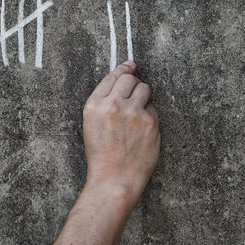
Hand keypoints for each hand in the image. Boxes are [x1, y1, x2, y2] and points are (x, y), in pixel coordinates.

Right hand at [82, 61, 159, 208]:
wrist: (114, 180)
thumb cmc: (102, 156)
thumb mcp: (91, 125)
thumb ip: (103, 103)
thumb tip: (122, 80)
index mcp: (94, 105)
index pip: (112, 77)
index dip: (123, 69)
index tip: (131, 65)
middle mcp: (113, 105)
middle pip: (130, 79)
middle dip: (134, 83)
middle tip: (135, 94)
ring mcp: (133, 112)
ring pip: (145, 88)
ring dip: (143, 96)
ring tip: (137, 114)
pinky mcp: (150, 121)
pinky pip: (153, 108)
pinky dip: (149, 115)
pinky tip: (142, 130)